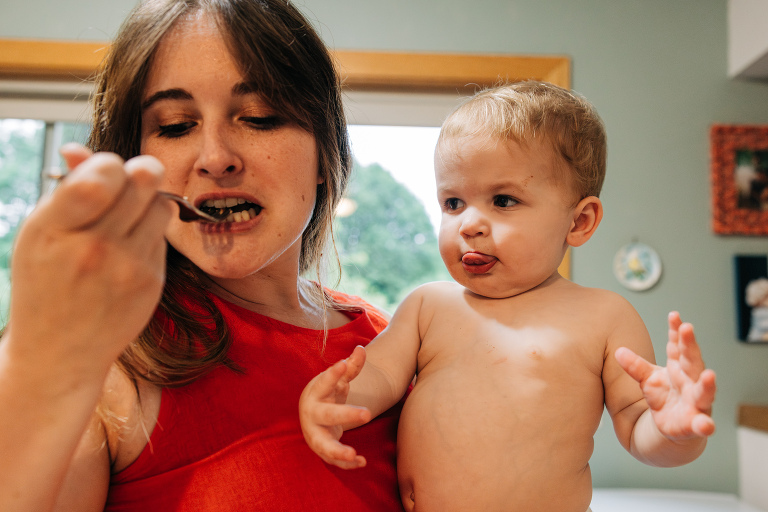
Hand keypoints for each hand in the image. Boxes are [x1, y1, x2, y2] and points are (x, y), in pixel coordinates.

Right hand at [4, 144, 171, 383]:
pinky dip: (150, 232)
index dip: (110, 163)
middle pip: (142, 181)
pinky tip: (129, 247)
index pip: (101, 176)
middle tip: (134, 178)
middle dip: (140, 172)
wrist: (59, 353)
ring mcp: (126, 267)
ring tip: (129, 215)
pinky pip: (162, 236)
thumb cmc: (46, 284)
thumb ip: (66, 191)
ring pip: (161, 204)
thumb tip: (80, 149)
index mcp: (53, 230)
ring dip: (149, 201)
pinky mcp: (151, 282)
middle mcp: (92, 248)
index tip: (105, 172)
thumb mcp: (40, 236)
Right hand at [298, 345, 370, 468]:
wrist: (311, 416)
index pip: (324, 382)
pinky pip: (334, 460)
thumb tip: (361, 349)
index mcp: (316, 393)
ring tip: (353, 453)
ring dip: (338, 451)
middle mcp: (313, 415)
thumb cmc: (327, 394)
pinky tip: (362, 461)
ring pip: (325, 445)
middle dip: (346, 415)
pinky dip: (347, 464)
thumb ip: (351, 367)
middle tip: (367, 413)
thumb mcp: (338, 380)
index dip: (332, 374)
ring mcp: (316, 434)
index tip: (342, 364)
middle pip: (328, 415)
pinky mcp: (322, 450)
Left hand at [615, 312, 715, 438]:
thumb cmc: (663, 397)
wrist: (671, 427)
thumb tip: (618, 351)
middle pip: (692, 361)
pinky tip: (705, 425)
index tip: (674, 315)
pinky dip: (705, 425)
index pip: (678, 346)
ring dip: (708, 384)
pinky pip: (701, 425)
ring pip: (704, 392)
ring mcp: (696, 403)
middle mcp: (691, 382)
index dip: (677, 331)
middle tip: (687, 328)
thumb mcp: (647, 379)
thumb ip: (635, 366)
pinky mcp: (694, 425)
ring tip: (709, 375)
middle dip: (690, 345)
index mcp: (679, 368)